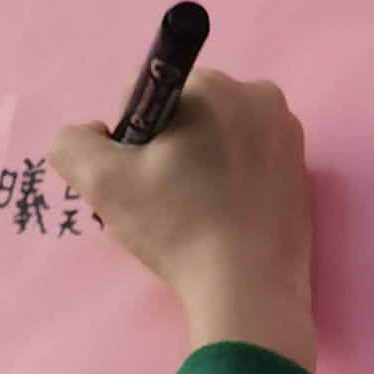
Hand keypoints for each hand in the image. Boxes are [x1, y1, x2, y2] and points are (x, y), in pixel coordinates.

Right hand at [49, 69, 316, 373]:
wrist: (250, 288)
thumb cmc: (178, 226)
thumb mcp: (102, 183)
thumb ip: (72, 143)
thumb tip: (91, 133)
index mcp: (212, 85)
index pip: (144, 91)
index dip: (130, 136)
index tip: (143, 177)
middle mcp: (257, 94)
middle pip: (185, 110)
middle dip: (168, 146)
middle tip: (166, 199)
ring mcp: (287, 132)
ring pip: (217, 134)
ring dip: (199, 161)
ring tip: (196, 211)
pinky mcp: (301, 168)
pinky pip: (248, 158)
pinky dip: (230, 179)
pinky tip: (223, 216)